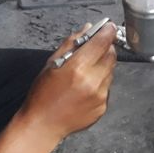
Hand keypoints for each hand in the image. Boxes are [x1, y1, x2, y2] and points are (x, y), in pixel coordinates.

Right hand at [19, 23, 117, 142]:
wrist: (42, 125)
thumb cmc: (42, 95)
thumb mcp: (51, 64)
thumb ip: (71, 44)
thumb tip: (88, 29)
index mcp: (78, 68)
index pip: (102, 43)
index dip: (107, 32)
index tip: (109, 27)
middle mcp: (92, 81)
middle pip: (111, 56)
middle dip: (105, 49)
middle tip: (94, 49)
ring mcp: (100, 95)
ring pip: (110, 72)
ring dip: (102, 67)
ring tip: (84, 73)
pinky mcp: (103, 106)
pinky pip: (107, 88)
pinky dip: (100, 83)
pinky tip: (84, 89)